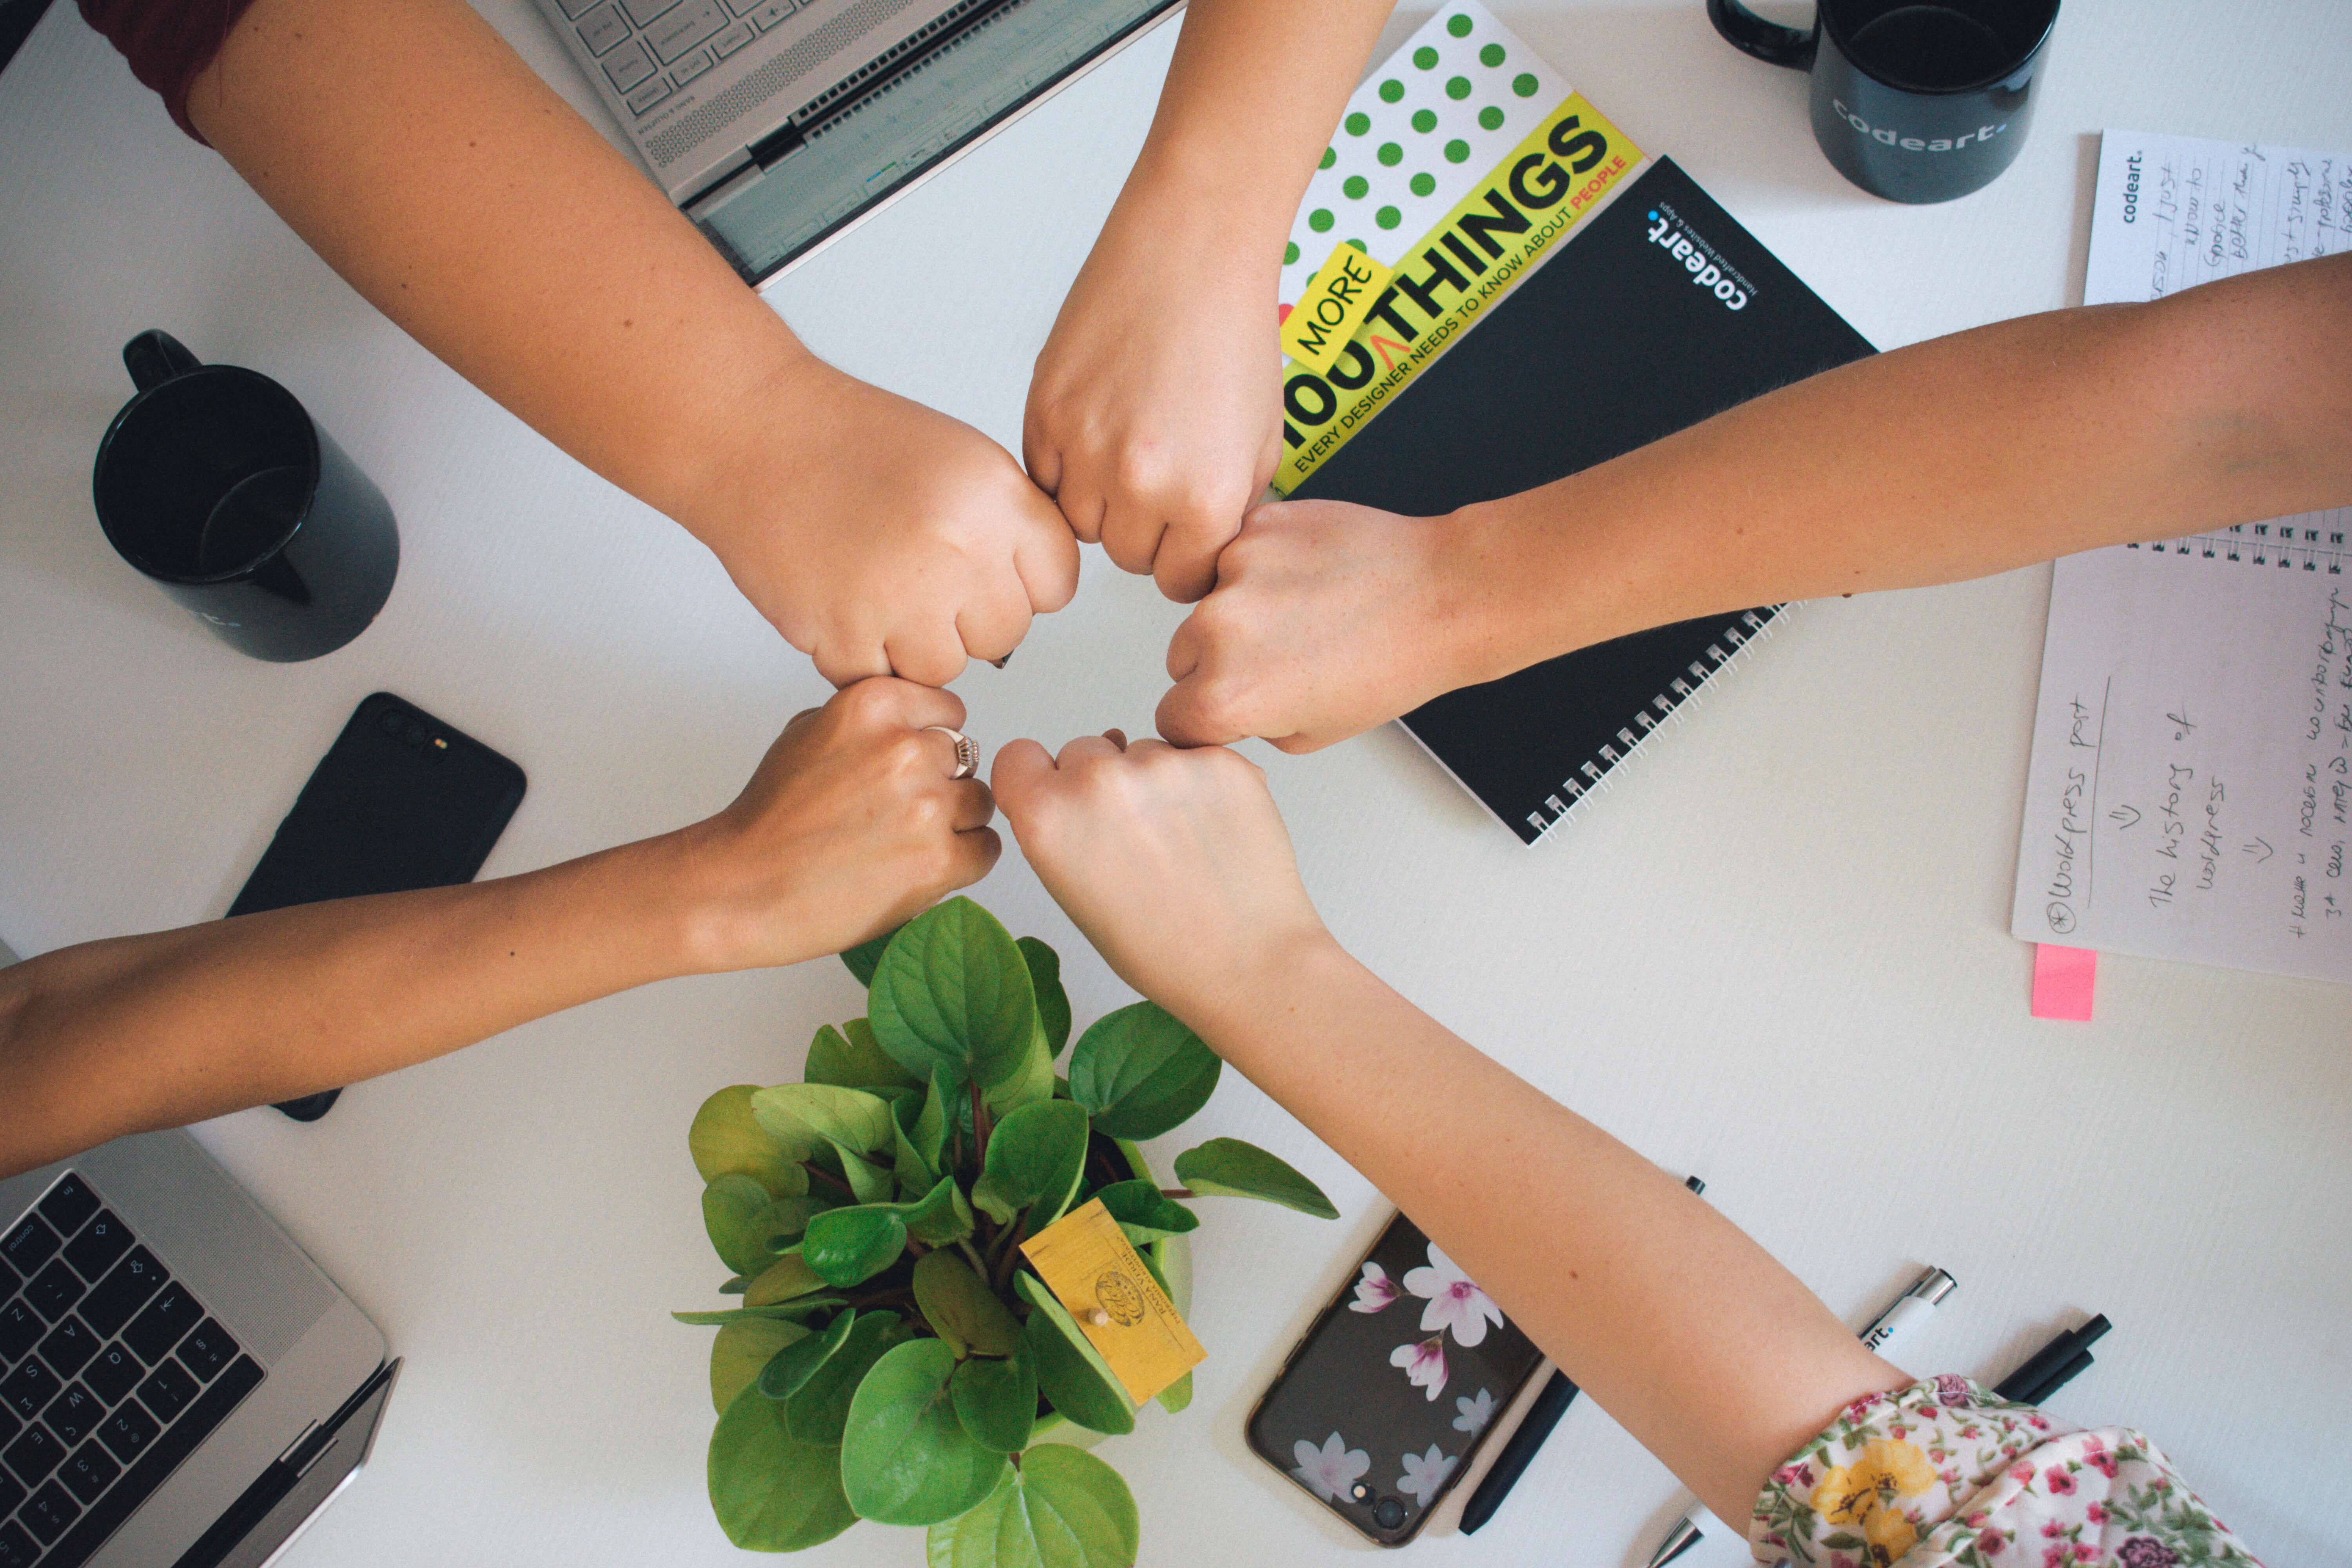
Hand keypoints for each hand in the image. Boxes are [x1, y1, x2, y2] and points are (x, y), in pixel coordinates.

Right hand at [673, 679, 999, 969]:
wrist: (743, 887)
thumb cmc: (769, 818)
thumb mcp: (808, 732)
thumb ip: (870, 720)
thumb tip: (916, 724)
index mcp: (874, 705)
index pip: (950, 711)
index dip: (933, 742)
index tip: (911, 767)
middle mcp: (906, 748)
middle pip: (967, 759)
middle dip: (941, 784)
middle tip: (898, 814)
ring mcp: (926, 805)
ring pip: (981, 803)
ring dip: (956, 823)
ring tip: (905, 843)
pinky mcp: (938, 860)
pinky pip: (986, 849)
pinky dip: (962, 862)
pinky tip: (919, 867)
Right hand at [702, 365, 1079, 685]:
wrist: (756, 434)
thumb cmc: (854, 442)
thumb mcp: (964, 460)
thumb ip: (1010, 526)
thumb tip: (1035, 592)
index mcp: (995, 499)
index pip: (1057, 584)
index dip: (1023, 582)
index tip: (989, 570)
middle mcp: (955, 549)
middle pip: (1005, 635)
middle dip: (969, 617)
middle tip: (923, 577)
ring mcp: (898, 597)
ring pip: (946, 668)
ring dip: (916, 643)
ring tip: (879, 588)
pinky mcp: (842, 634)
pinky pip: (881, 680)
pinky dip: (862, 655)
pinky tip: (845, 602)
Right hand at [991, 731, 1327, 1025]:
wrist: (1249, 964)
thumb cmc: (1161, 950)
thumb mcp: (1074, 896)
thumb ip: (1058, 829)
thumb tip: (1071, 782)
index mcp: (1048, 817)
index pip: (1019, 757)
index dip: (1040, 779)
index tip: (1060, 799)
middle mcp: (1098, 780)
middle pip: (1082, 750)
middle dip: (1100, 783)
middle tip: (1134, 838)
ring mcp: (1163, 763)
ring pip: (1142, 749)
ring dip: (1154, 781)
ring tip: (1181, 841)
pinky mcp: (1219, 759)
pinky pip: (1194, 753)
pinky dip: (1202, 782)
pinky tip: (1215, 830)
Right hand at [1024, 186, 1283, 602]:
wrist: (1192, 249)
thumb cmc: (1233, 330)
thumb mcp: (1262, 441)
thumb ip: (1230, 509)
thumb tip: (1203, 551)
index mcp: (1205, 498)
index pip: (1181, 580)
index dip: (1185, 557)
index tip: (1185, 533)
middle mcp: (1141, 482)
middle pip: (1127, 557)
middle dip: (1145, 529)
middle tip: (1160, 476)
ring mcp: (1085, 449)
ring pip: (1079, 524)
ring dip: (1101, 501)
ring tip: (1128, 446)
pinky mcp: (1044, 412)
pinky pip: (1044, 478)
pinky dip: (1066, 466)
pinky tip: (1099, 425)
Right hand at [1159, 499, 1496, 751]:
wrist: (1442, 595)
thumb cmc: (1393, 665)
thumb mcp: (1310, 734)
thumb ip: (1248, 723)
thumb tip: (1220, 706)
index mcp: (1226, 694)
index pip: (1172, 717)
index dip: (1204, 718)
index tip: (1230, 708)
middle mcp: (1218, 630)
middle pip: (1181, 657)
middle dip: (1217, 663)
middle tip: (1280, 658)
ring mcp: (1235, 570)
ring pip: (1205, 602)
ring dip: (1237, 611)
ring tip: (1302, 614)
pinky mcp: (1257, 526)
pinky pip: (1235, 555)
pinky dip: (1261, 568)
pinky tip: (1306, 579)